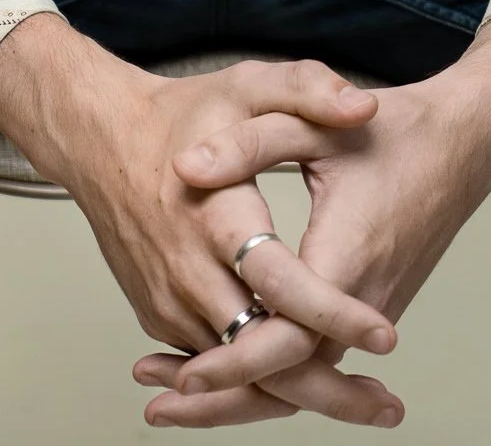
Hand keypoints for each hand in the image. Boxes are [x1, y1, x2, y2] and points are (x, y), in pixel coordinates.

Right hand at [0, 17, 399, 422]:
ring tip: (365, 402)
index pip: (279, 282)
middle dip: (327, 387)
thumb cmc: (181, 114)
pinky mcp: (160, 316)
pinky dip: (259, 380)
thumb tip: (362, 108)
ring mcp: (170, 301)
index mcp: (217, 214)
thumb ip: (308, 89)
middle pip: (261, 351)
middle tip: (388, 406)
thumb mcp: (248, 84)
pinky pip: (215, 361)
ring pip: (238, 370)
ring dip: (298, 392)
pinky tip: (308, 384)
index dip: (332, 313)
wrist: (103, 140)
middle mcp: (189, 270)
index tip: (384, 334)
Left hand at [135, 16, 490, 427]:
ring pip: (302, 377)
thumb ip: (249, 142)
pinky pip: (314, 356)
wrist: (463, 142)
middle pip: (291, 379)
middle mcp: (363, 302)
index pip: (290, 339)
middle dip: (223, 398)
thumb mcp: (314, 122)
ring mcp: (369, 312)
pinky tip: (224, 360)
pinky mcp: (368, 310)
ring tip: (174, 398)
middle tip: (156, 406)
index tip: (183, 372)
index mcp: (346, 258)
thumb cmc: (392, 129)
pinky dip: (269, 369)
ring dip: (241, 392)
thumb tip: (186, 167)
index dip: (235, 361)